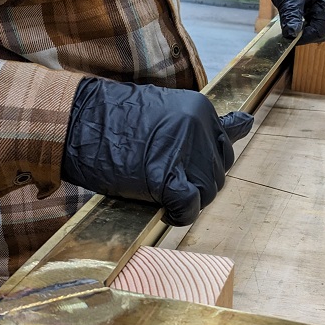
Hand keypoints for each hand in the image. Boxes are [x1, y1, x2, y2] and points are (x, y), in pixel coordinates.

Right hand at [62, 78, 252, 225]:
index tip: (185, 168)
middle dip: (196, 185)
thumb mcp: (166, 110)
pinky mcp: (167, 177)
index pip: (223, 147)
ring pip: (207, 192)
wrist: (77, 122)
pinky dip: (180, 215)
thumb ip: (203, 123)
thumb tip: (247, 122)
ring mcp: (186, 152)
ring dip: (188, 200)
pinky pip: (189, 207)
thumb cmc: (114, 119)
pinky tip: (165, 212)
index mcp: (200, 109)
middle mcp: (199, 128)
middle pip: (217, 173)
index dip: (204, 165)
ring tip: (160, 193)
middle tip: (167, 184)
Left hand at [260, 0, 324, 44]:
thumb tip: (291, 35)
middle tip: (290, 34)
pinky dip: (303, 23)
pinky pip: (312, 19)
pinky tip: (292, 20)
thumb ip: (292, 18)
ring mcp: (324, 3)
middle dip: (307, 34)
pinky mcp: (316, 3)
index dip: (306, 37)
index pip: (321, 30)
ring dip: (304, 29)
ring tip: (290, 25)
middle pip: (322, 30)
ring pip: (317, 26)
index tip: (291, 40)